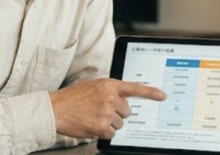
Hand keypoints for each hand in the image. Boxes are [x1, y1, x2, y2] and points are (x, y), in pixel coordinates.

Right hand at [49, 78, 165, 138]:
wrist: (56, 109)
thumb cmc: (72, 98)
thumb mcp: (93, 86)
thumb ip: (109, 91)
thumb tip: (122, 101)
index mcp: (109, 85)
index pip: (135, 88)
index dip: (151, 93)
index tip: (162, 96)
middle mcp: (110, 98)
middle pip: (127, 111)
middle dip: (117, 113)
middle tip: (101, 111)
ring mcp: (107, 113)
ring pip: (120, 124)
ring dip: (110, 123)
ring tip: (94, 117)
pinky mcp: (102, 127)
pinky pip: (112, 133)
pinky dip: (104, 132)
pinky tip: (92, 125)